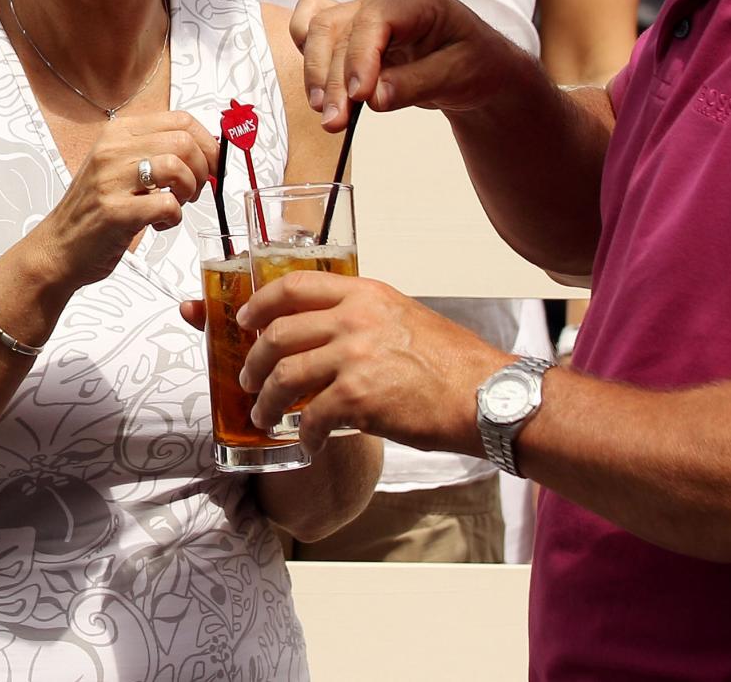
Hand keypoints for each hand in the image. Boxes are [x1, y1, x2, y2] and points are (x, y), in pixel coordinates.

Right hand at [28, 111, 219, 295]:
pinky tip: (158, 223)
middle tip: (192, 190)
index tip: (210, 164)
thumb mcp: (118, 166)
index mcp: (117, 133)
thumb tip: (206, 150)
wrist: (59, 246)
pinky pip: (167, 206)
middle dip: (202, 170)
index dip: (207, 143)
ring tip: (175, 204)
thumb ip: (154, 152)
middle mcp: (112, 150)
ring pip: (177, 168)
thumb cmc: (95, 209)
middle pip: (183, 142)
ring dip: (188, 192)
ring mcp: (111, 180)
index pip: (180, 119)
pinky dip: (174, 218)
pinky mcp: (115, 212)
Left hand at [207, 270, 510, 456]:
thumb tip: (326, 332)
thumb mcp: (402, 316)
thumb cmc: (452, 362)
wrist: (486, 395)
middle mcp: (353, 319)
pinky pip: (312, 417)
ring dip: (266, 400)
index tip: (244, 319)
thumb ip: (362, 317)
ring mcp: (354, 357)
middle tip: (247, 378)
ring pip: (284, 376)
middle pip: (277, 334)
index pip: (293, 286)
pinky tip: (307, 443)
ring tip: (263, 415)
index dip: (260, 303)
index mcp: (363, 294)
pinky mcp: (358, 398)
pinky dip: (304, 434)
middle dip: (254, 361)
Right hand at [290, 0, 531, 133]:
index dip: (360, 58)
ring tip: (326, 114)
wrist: (474, 65)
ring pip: (317, 31)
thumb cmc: (473, 62)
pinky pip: (310, 29)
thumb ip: (415, 84)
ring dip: (316, 74)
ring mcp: (359, 12)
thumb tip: (373, 98)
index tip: (359, 96)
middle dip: (331, 77)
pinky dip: (307, 56)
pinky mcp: (347, 31)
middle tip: (334, 120)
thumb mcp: (458, 76)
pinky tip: (318, 88)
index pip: (374, 21)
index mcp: (415, 0)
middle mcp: (381, 0)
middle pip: (336, 29)